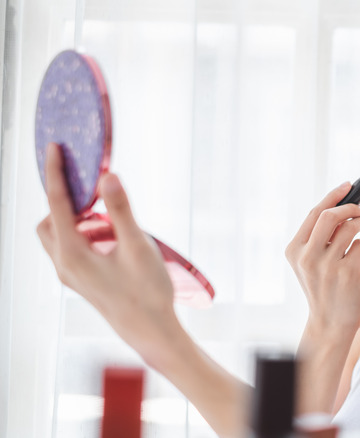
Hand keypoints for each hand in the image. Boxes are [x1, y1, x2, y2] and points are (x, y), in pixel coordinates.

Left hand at [36, 143, 178, 362]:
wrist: (151, 331)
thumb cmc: (147, 293)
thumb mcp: (137, 246)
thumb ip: (121, 210)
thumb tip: (107, 176)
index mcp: (72, 254)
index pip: (56, 203)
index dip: (56, 173)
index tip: (55, 149)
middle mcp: (64, 265)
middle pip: (49, 221)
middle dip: (65, 202)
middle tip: (93, 191)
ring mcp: (71, 276)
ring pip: (60, 237)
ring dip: (78, 221)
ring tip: (112, 220)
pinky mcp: (83, 281)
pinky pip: (72, 249)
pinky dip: (86, 235)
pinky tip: (115, 238)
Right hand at [285, 182, 359, 333]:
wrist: (330, 322)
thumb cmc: (324, 287)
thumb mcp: (311, 263)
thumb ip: (320, 238)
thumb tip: (343, 207)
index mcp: (294, 250)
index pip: (314, 213)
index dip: (333, 196)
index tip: (348, 186)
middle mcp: (307, 257)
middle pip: (329, 216)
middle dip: (350, 206)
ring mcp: (326, 265)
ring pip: (349, 228)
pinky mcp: (346, 273)